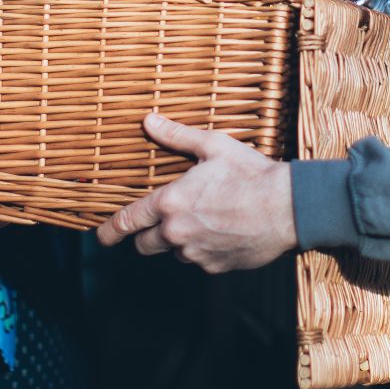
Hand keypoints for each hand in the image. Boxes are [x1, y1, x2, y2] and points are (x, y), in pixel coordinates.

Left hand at [95, 113, 296, 271]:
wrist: (288, 208)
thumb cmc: (250, 173)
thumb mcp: (213, 146)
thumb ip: (176, 136)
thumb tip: (149, 121)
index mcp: (170, 203)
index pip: (128, 222)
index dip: (110, 231)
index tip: (102, 237)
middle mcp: (177, 233)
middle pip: (145, 245)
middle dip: (147, 237)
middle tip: (163, 223)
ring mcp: (196, 254)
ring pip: (174, 253)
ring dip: (181, 241)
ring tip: (207, 220)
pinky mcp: (215, 267)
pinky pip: (199, 261)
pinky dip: (204, 250)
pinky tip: (223, 232)